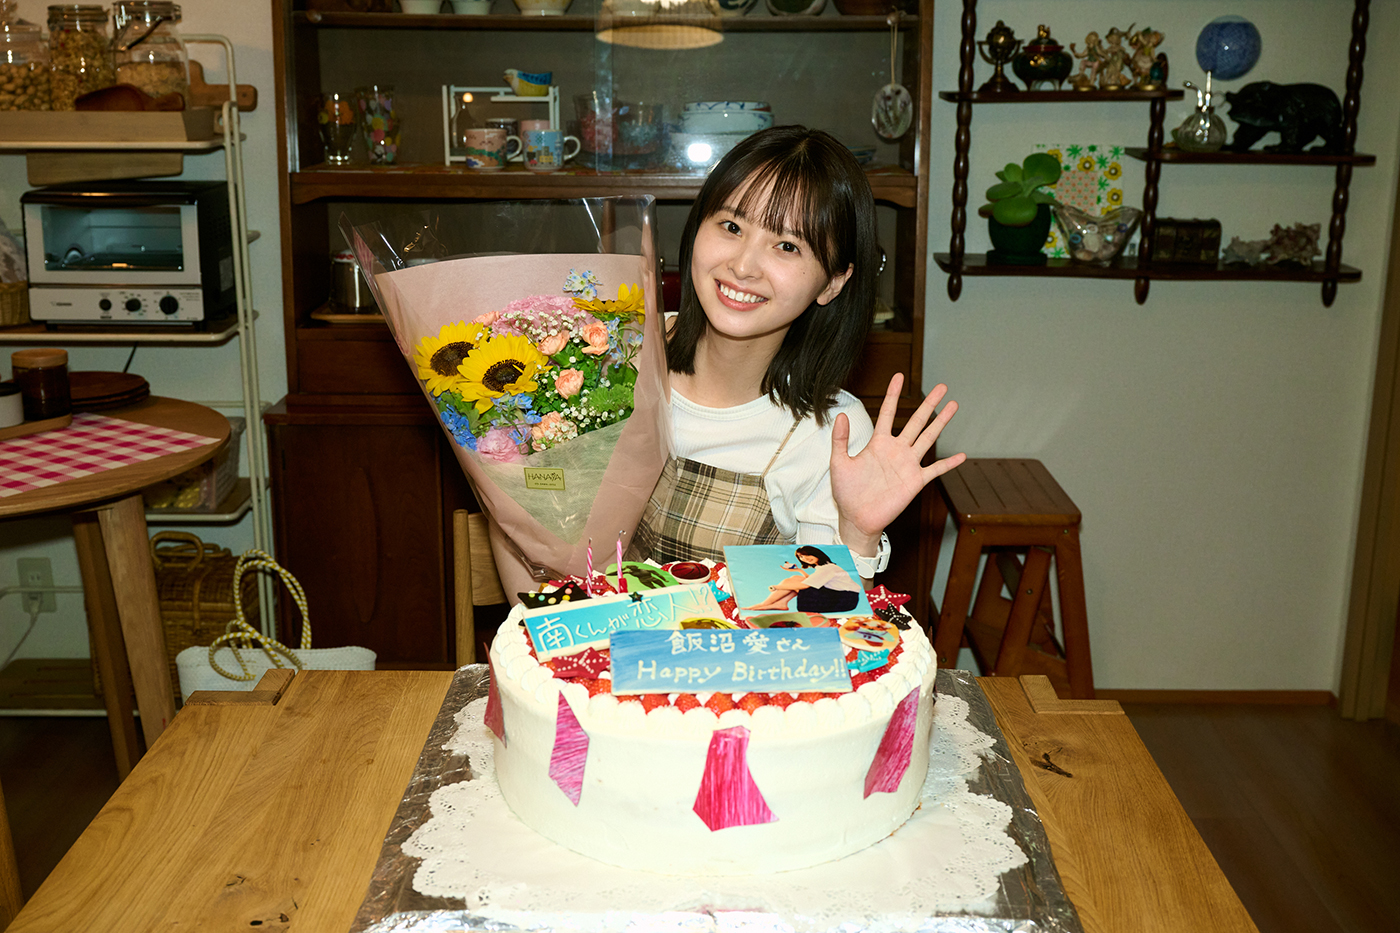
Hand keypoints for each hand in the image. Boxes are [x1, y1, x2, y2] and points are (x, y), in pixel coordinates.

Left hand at [829, 374, 965, 552]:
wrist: (857, 518)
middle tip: (942, 387)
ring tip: (954, 406)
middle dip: (930, 403)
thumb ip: (840, 439)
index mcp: (878, 443)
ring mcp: (907, 465)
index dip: (894, 395)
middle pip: (917, 421)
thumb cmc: (847, 492)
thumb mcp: (839, 463)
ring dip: (941, 422)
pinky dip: (948, 464)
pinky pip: (935, 470)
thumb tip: (841, 415)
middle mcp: (896, 450)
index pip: (888, 413)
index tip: (899, 376)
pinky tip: (962, 456)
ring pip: (928, 438)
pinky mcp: (915, 481)